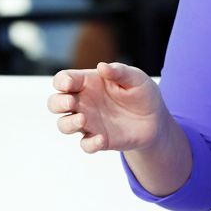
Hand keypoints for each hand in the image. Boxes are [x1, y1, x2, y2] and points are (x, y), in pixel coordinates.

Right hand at [48, 62, 164, 153]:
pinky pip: (85, 144)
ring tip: (83, 119)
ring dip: (68, 123)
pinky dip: (90, 143)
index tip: (69, 84)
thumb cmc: (141, 93)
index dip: (61, 81)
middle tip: (71, 103)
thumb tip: (102, 66)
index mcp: (88, 83)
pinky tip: (101, 139)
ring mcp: (88, 122)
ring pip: (64, 125)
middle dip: (57, 103)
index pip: (64, 79)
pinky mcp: (98, 139)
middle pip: (55, 103)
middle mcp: (83, 103)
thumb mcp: (136, 78)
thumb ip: (119, 71)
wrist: (155, 120)